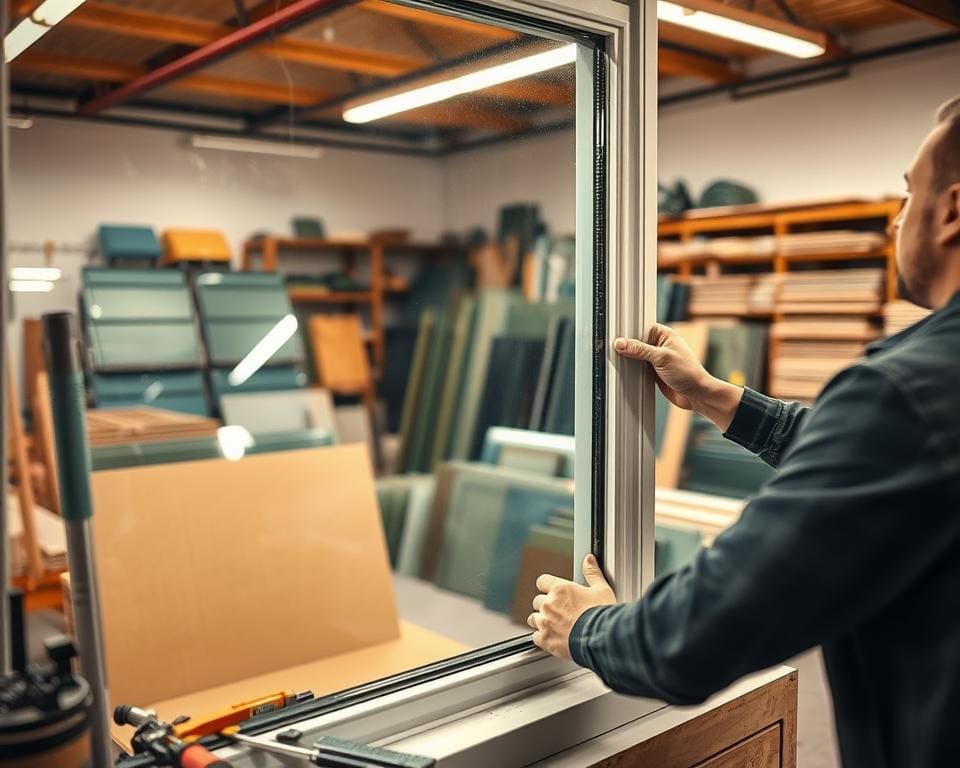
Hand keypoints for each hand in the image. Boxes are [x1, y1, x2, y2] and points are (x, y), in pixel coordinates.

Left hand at [529, 555, 615, 659]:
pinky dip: (542, 638)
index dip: (547, 586)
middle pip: (537, 601)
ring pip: (533, 619)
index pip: (542, 581)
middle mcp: (549, 604)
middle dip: (546, 605)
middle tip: (559, 611)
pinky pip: (535, 637)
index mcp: (560, 589)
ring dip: (541, 621)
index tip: (552, 591)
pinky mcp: (544, 639)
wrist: (600, 639)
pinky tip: (552, 639)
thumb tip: (589, 560)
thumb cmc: (601, 615)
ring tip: (555, 626)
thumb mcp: (601, 590)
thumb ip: (592, 573)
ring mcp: (545, 622)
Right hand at [614, 324, 742, 432]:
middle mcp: (659, 345)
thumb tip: (621, 343)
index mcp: (664, 334)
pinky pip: (637, 368)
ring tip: (617, 360)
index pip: (640, 328)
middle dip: (626, 347)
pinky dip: (631, 371)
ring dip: (628, 360)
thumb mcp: (662, 357)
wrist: (696, 395)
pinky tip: (625, 372)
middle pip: (635, 342)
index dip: (628, 331)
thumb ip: (640, 350)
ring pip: (635, 356)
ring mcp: (655, 359)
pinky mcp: (652, 372)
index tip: (615, 336)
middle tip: (613, 349)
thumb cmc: (689, 373)